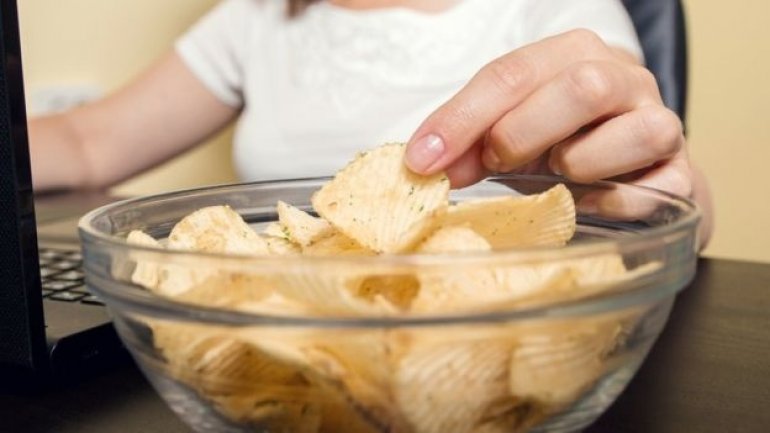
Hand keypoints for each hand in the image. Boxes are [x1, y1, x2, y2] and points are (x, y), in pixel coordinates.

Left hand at [404, 29, 691, 214]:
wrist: (629, 174)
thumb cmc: (560, 144)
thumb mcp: (508, 133)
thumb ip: (469, 144)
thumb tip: (425, 167)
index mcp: (572, 55)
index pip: (511, 74)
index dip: (461, 118)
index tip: (424, 159)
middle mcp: (623, 79)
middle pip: (580, 87)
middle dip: (522, 133)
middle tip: (495, 163)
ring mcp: (660, 123)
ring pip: (633, 130)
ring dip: (578, 163)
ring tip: (557, 174)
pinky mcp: (680, 175)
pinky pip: (650, 190)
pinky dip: (608, 203)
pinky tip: (588, 202)